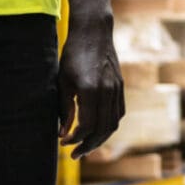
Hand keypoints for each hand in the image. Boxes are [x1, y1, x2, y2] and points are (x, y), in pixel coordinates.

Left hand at [58, 18, 124, 157]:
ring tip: (86, 145)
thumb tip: (63, 133)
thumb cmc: (74, 55)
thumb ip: (65, 109)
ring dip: (100, 138)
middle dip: (88, 145)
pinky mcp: (121, 85)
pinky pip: (119, 112)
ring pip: (113, 123)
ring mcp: (117, 88)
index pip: (86, 126)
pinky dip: (109, 125)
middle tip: (74, 153)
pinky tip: (98, 128)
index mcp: (91, 90)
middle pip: (102, 129)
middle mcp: (107, 91)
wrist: (94, 31)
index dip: (74, 139)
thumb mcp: (64, 82)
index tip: (63, 142)